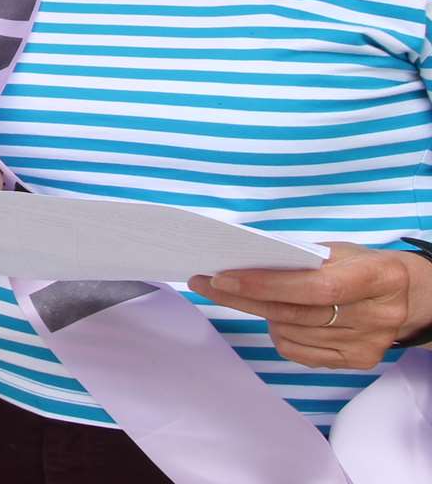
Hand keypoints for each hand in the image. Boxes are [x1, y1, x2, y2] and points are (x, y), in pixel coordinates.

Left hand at [190, 243, 431, 369]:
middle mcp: (378, 315)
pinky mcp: (359, 361)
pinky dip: (279, 333)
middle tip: (205, 284)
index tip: (223, 277)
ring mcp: (370, 343)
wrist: (407, 296)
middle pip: (296, 313)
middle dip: (244, 299)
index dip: (266, 285)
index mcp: (378, 278)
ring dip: (261, 314)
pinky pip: (299, 351)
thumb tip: (242, 265)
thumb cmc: (363, 266)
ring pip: (292, 333)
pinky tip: (277, 318)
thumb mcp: (341, 252)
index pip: (315, 287)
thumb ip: (300, 259)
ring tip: (245, 296)